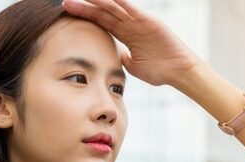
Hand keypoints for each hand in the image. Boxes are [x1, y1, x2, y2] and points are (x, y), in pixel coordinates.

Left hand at [61, 0, 202, 87]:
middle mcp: (130, 24)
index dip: (84, 15)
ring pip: (114, 6)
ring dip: (97, 1)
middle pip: (103, 12)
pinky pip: (131, 7)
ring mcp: (138, 21)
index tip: (66, 11)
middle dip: (84, 6)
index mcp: (125, 34)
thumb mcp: (132, 66)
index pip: (100, 21)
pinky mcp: (148, 20)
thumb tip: (109, 56)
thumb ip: (120, 58)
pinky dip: (119, 0)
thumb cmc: (159, 71)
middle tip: (65, 1)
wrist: (178, 72)